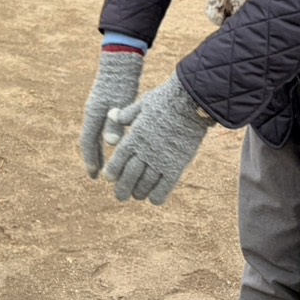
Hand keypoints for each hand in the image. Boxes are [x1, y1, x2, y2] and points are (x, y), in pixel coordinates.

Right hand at [79, 48, 144, 177]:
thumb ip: (115, 123)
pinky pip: (99, 128)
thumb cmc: (122, 83)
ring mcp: (96, 109)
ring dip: (98, 150)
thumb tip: (110, 143)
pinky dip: (103, 140)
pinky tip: (112, 145)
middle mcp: (91, 113)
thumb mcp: (120, 104)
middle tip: (96, 175)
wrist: (120, 62)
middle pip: (89, 140)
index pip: (88, 142)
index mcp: (93, 114)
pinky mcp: (103, 106)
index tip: (94, 175)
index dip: (91, 159)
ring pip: (94, 134)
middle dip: (93, 158)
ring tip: (104, 165)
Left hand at [102, 74, 211, 205]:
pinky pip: (165, 186)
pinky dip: (158, 195)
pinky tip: (154, 199)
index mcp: (135, 136)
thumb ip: (127, 114)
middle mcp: (146, 151)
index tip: (108, 179)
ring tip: (136, 196)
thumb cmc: (166, 100)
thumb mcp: (142, 104)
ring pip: (146, 183)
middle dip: (123, 188)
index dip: (113, 171)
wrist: (191, 102)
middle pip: (130, 175)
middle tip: (120, 196)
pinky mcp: (177, 165)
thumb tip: (113, 116)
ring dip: (139, 192)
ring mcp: (161, 159)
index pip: (118, 159)